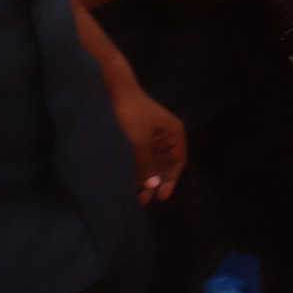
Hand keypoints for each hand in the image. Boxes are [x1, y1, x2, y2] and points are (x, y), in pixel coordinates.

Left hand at [109, 83, 185, 202]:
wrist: (115, 93)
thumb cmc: (132, 115)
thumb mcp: (139, 141)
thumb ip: (146, 164)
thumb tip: (152, 186)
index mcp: (174, 134)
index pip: (178, 162)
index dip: (171, 180)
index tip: (161, 196)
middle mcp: (166, 137)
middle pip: (166, 164)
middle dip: (158, 182)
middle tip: (147, 199)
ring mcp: (152, 138)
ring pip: (153, 163)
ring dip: (147, 178)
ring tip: (139, 196)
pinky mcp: (138, 138)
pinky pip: (142, 159)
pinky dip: (139, 170)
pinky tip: (132, 183)